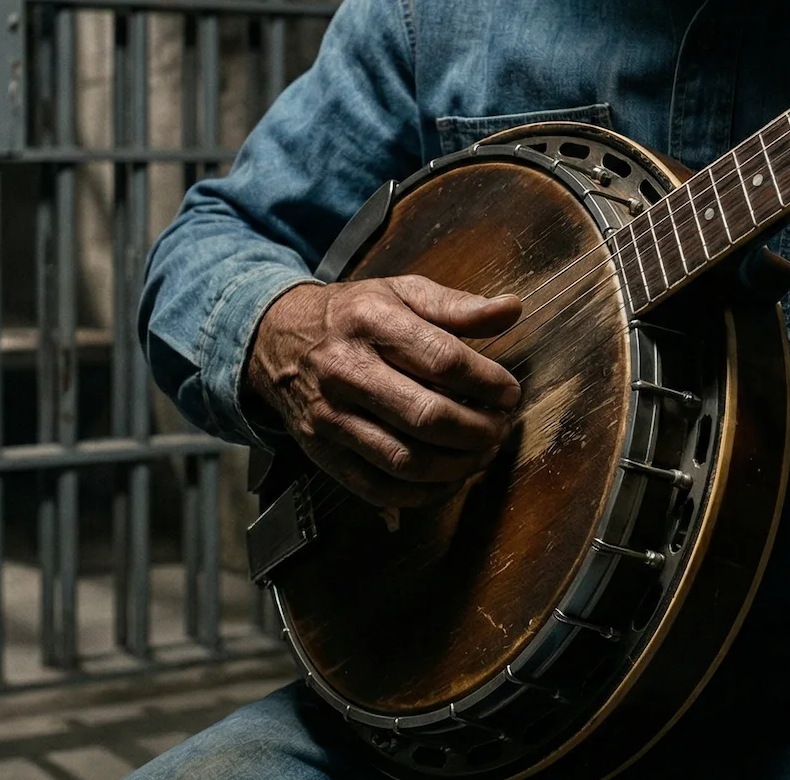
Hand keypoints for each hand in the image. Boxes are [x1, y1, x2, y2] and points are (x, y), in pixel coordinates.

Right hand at [245, 275, 522, 506]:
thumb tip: (512, 310)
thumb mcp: (401, 293)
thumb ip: (457, 306)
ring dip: (457, 466)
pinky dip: (423, 494)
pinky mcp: (321, 452)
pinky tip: (448, 479)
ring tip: (481, 454)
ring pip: (405, 460)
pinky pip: (378, 488)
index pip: (443, 360)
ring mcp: (330, 417)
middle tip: (499, 427)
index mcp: (371, 322)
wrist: (277, 339)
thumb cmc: (353, 316)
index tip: (508, 392)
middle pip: (427, 416)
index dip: (489, 382)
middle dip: (479, 430)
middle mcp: (345, 371)